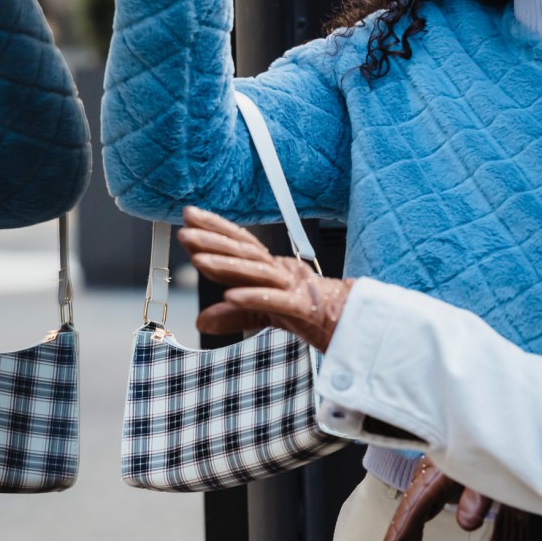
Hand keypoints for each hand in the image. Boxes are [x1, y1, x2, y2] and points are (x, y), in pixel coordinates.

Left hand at [178, 206, 352, 349]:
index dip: (216, 228)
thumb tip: (201, 322)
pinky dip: (252, 298)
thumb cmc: (312, 313)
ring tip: (199, 259)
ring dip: (227, 265)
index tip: (189, 216)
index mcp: (272, 267)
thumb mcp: (266, 315)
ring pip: (256, 273)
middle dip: (214, 240)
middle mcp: (281, 271)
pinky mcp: (303, 309)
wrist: (355, 324)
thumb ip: (234, 316)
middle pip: (245, 252)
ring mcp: (293, 289)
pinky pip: (275, 302)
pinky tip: (230, 296)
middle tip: (187, 231)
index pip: (241, 243)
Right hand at [379, 456, 491, 540]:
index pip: (415, 501)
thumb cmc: (488, 454)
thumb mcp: (488, 474)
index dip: (401, 526)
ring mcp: (428, 489)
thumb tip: (466, 525)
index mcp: (437, 473)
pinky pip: (420, 522)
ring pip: (412, 524)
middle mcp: (426, 481)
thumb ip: (479, 496)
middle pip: (408, 518)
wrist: (490, 440)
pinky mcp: (434, 495)